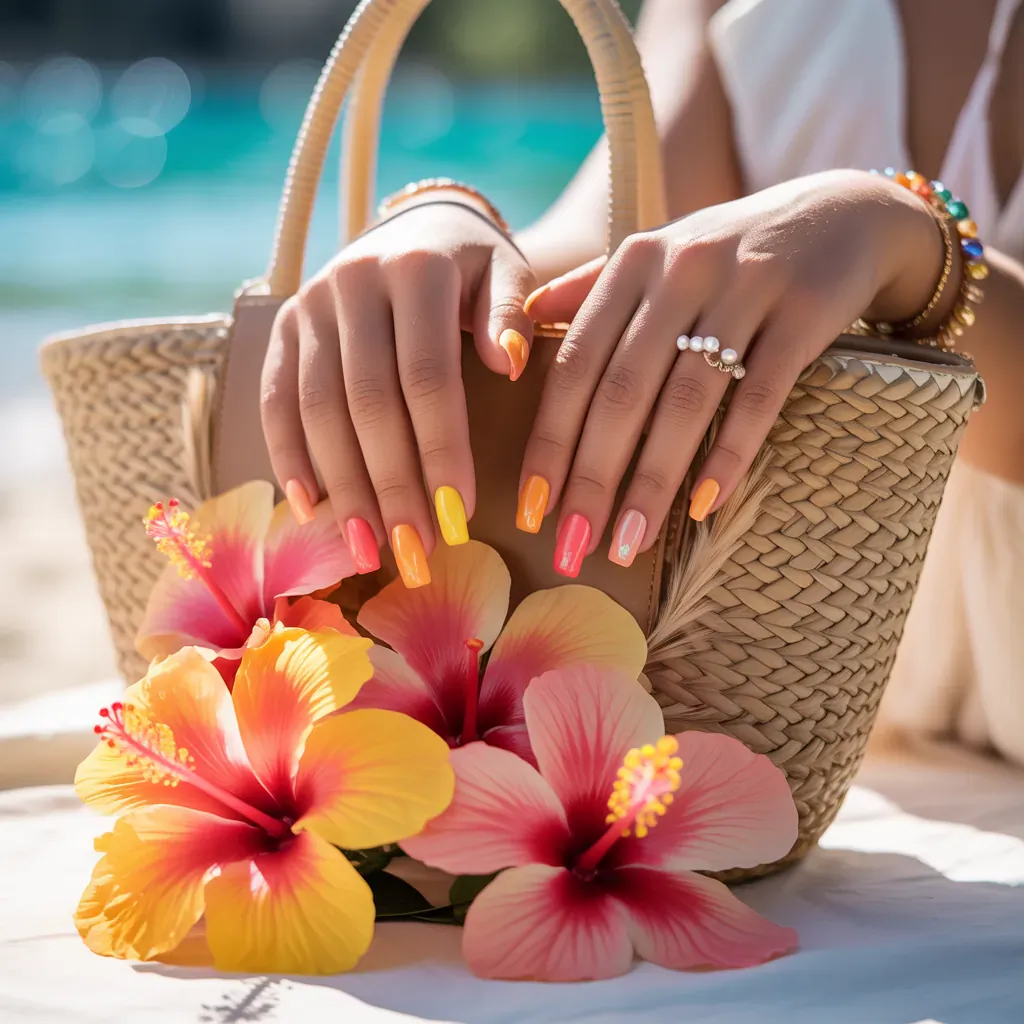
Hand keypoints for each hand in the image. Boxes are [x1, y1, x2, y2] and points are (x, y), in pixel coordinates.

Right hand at [261, 200, 534, 584]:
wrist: (413, 228)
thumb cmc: (472, 269)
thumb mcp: (505, 274)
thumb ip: (509, 314)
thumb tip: (511, 364)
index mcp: (416, 271)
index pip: (427, 376)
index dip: (440, 451)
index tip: (458, 517)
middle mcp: (352, 283)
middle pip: (367, 403)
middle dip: (391, 486)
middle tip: (413, 554)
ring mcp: (309, 304)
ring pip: (317, 411)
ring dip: (342, 488)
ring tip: (366, 551)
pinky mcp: (282, 327)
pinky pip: (276, 401)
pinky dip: (290, 458)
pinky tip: (310, 509)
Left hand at [521, 170, 944, 574]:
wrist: (842, 213)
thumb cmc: (730, 252)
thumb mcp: (658, 254)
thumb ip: (591, 287)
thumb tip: (527, 321)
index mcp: (633, 262)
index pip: (575, 365)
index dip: (550, 441)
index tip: (531, 510)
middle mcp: (680, 270)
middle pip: (621, 391)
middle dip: (591, 478)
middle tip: (573, 547)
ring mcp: (745, 289)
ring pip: (685, 401)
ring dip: (652, 482)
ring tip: (629, 542)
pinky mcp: (803, 313)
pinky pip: (760, 397)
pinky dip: (729, 454)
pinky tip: (703, 507)